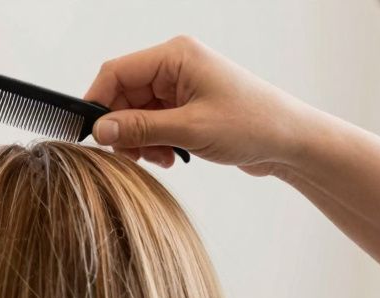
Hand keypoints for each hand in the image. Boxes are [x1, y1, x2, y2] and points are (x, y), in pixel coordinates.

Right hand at [84, 36, 317, 173]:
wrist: (290, 141)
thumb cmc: (252, 125)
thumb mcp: (190, 129)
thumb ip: (140, 128)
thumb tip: (99, 131)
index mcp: (176, 56)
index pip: (116, 72)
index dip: (97, 103)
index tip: (89, 135)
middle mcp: (175, 66)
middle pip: (123, 96)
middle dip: (123, 129)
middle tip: (131, 156)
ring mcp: (180, 86)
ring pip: (135, 113)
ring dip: (139, 140)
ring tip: (160, 158)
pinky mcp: (185, 106)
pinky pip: (151, 123)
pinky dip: (153, 143)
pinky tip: (169, 157)